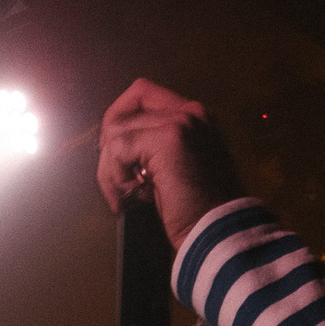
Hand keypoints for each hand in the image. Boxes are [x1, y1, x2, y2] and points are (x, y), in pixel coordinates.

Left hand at [96, 79, 245, 248]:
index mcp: (194, 117)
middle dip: (108, 149)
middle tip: (118, 182)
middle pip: (123, 113)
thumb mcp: (175, 168)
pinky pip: (118, 149)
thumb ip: (152, 147)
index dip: (118, 119)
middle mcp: (189, 112)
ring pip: (116, 132)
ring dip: (110, 169)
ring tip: (129, 195)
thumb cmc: (196, 210)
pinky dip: (115, 176)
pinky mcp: (167, 139)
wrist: (216, 231)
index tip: (114, 154)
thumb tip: (113, 143)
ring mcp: (179, 122)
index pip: (141, 94)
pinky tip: (132, 196)